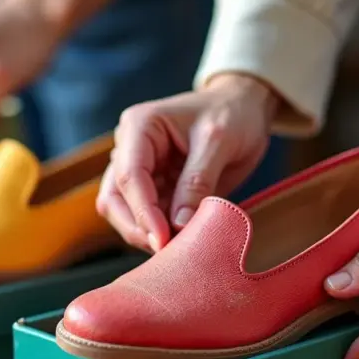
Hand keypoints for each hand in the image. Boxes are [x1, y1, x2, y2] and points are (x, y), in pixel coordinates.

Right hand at [99, 74, 279, 252]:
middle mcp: (129, 148)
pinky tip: (181, 240)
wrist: (244, 108)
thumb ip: (197, 182)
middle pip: (114, 199)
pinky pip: (146, 217)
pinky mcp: (152, 188)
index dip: (143, 212)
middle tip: (167, 250)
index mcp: (139, 126)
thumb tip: (179, 225)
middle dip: (137, 227)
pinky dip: (160, 231)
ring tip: (177, 246)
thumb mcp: (219, 142)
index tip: (163, 239)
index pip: (129, 176)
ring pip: (123, 213)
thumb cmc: (232, 114)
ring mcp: (138, 170)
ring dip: (146, 233)